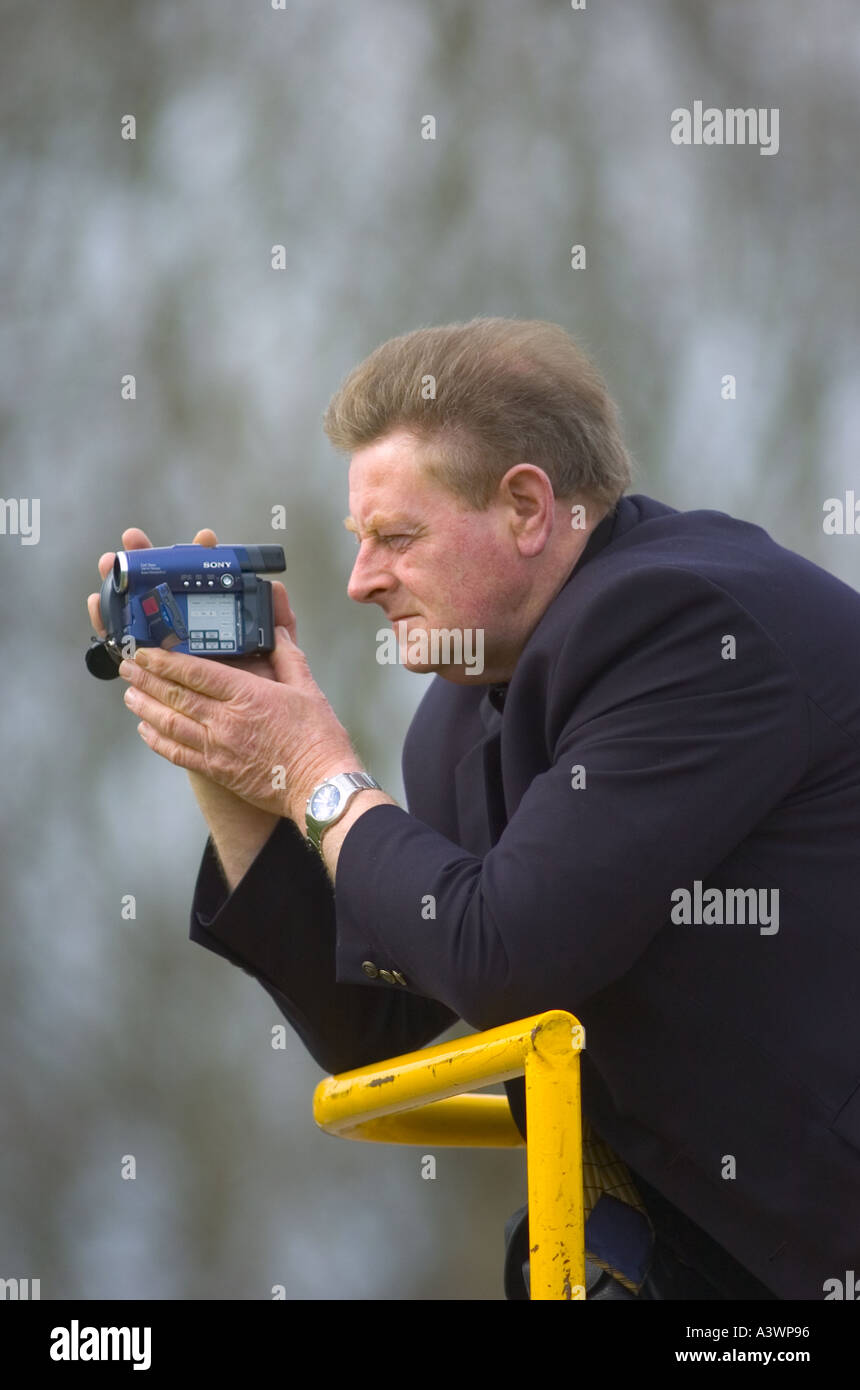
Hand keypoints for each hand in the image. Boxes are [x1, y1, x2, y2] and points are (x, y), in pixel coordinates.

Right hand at [87, 527, 296, 681]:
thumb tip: (276, 590)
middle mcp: (187, 627)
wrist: (249, 735)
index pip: (204, 580)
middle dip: (145, 560)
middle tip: (133, 542)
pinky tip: (100, 606)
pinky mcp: (149, 667)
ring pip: (137, 609)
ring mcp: (165, 645)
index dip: (198, 556)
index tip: (201, 540)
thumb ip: (280, 625)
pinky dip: (109, 623)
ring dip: (121, 585)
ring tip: (109, 567)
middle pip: (162, 586)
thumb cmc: (263, 694)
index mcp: (215, 620)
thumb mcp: (278, 657)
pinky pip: (124, 642)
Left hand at [116, 615, 358, 823]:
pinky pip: (178, 753)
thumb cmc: (318, 739)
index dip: (165, 660)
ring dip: (146, 707)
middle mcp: (226, 721)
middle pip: (175, 696)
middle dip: (147, 679)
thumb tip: (277, 633)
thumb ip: (288, 657)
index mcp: (247, 695)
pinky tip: (146, 729)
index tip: (146, 651)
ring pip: (170, 723)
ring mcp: (218, 748)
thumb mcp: (308, 689)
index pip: (195, 672)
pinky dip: (158, 741)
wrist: (320, 787)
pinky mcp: (218, 770)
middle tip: (127, 666)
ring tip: (129, 694)